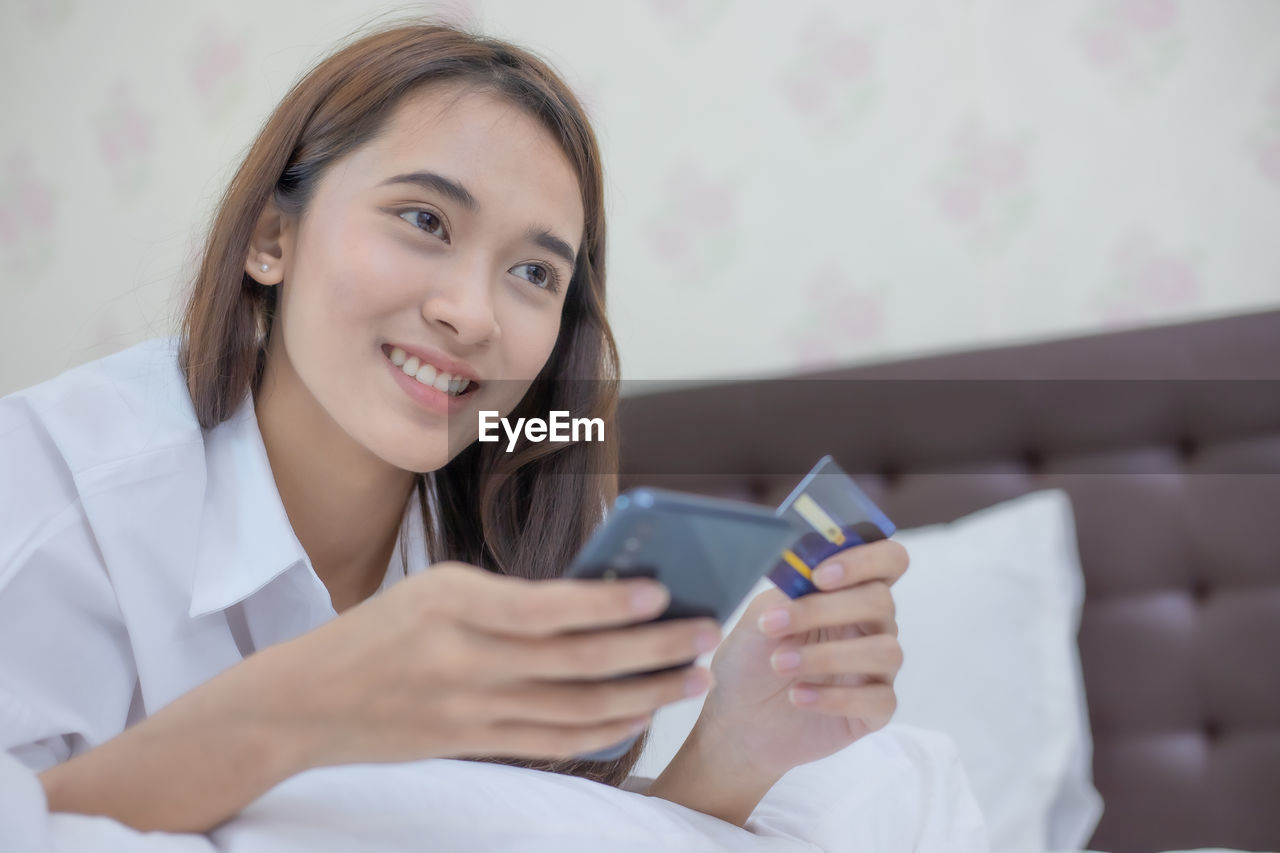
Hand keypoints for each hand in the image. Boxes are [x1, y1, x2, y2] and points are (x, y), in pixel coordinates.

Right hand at [257, 561, 719, 770]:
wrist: (306, 702)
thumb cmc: (381, 628)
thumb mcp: (438, 588)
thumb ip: (510, 598)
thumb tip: (600, 601)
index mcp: (452, 602)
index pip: (545, 607)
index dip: (607, 603)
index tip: (661, 593)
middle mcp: (464, 659)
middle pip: (578, 661)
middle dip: (653, 649)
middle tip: (706, 634)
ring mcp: (470, 709)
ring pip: (578, 707)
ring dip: (644, 695)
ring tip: (691, 678)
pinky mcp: (473, 742)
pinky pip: (554, 739)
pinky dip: (604, 730)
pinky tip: (641, 714)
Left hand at [693, 539, 907, 779]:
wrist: (736, 720)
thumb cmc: (750, 660)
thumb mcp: (761, 615)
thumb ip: (790, 589)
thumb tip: (810, 567)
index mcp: (849, 592)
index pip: (888, 560)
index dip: (865, 559)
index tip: (819, 576)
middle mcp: (872, 626)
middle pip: (881, 601)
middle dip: (824, 610)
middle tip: (774, 625)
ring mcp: (877, 669)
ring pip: (886, 651)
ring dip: (827, 656)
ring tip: (779, 664)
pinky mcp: (875, 711)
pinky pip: (878, 699)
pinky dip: (835, 698)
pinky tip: (797, 697)